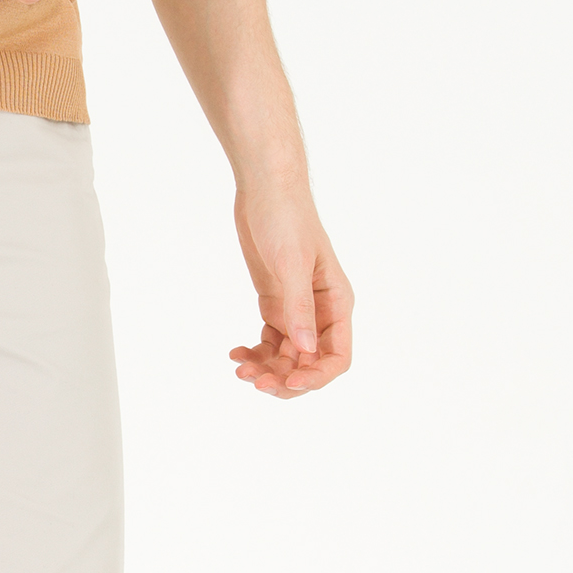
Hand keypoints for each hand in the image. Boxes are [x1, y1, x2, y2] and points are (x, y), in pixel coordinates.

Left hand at [228, 184, 352, 397]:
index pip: (337, 356)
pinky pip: (269, 341)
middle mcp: (320, 312)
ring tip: (239, 367)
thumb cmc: (287, 218)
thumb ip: (299, 307)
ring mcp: (296, 309)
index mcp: (336, 303)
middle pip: (309, 363)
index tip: (288, 382)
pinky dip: (255, 352)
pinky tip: (235, 352)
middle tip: (254, 380)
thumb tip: (306, 349)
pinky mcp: (275, 303)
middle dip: (284, 378)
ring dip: (265, 368)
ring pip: (286, 356)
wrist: (266, 190)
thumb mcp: (292, 263)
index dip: (317, 376)